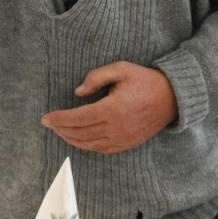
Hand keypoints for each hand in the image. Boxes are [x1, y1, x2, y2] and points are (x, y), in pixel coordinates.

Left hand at [41, 62, 177, 153]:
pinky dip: (85, 146)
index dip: (59, 119)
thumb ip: (96, 77)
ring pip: (88, 144)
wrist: (172, 99)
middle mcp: (116, 128)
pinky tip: (77, 139)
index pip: (78, 118)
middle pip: (80, 133)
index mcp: (113, 109)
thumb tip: (77, 93)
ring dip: (70, 139)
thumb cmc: (145, 80)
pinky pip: (101, 150)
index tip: (45, 118)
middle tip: (48, 124)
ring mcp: (122, 139)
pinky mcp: (127, 144)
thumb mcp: (121, 69)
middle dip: (60, 129)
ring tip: (59, 131)